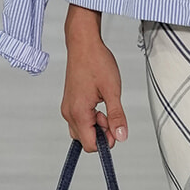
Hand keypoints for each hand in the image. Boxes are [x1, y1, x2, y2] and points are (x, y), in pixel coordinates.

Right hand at [62, 5, 128, 150]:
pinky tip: (98, 102)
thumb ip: (117, 116)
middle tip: (111, 113)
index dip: (106, 141)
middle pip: (85, 140)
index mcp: (78, 112)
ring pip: (82, 130)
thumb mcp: (112, 91)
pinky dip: (91, 117)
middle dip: (101, 133)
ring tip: (105, 104)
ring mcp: (67, 108)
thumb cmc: (96, 62)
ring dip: (96, 124)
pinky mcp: (70, 103)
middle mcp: (69, 113)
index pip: (90, 145)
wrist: (83, 44)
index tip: (115, 128)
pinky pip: (80, 119)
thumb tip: (121, 136)